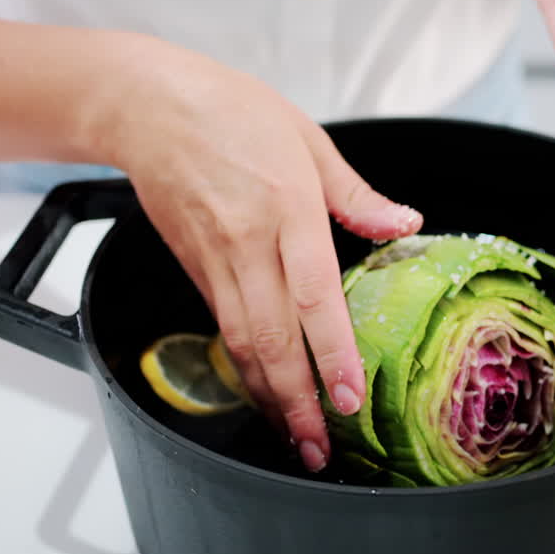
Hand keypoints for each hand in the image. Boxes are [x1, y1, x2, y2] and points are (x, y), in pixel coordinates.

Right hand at [100, 39, 422, 472]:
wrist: (149, 106)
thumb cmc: (232, 110)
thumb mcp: (309, 139)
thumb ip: (357, 195)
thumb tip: (405, 224)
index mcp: (287, 206)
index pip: (315, 295)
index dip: (332, 354)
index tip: (349, 397)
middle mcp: (248, 241)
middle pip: (272, 337)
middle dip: (297, 401)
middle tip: (320, 447)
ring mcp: (215, 259)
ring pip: (241, 343)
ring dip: (268, 397)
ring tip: (294, 437)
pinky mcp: (194, 267)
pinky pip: (222, 327)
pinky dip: (244, 367)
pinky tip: (263, 391)